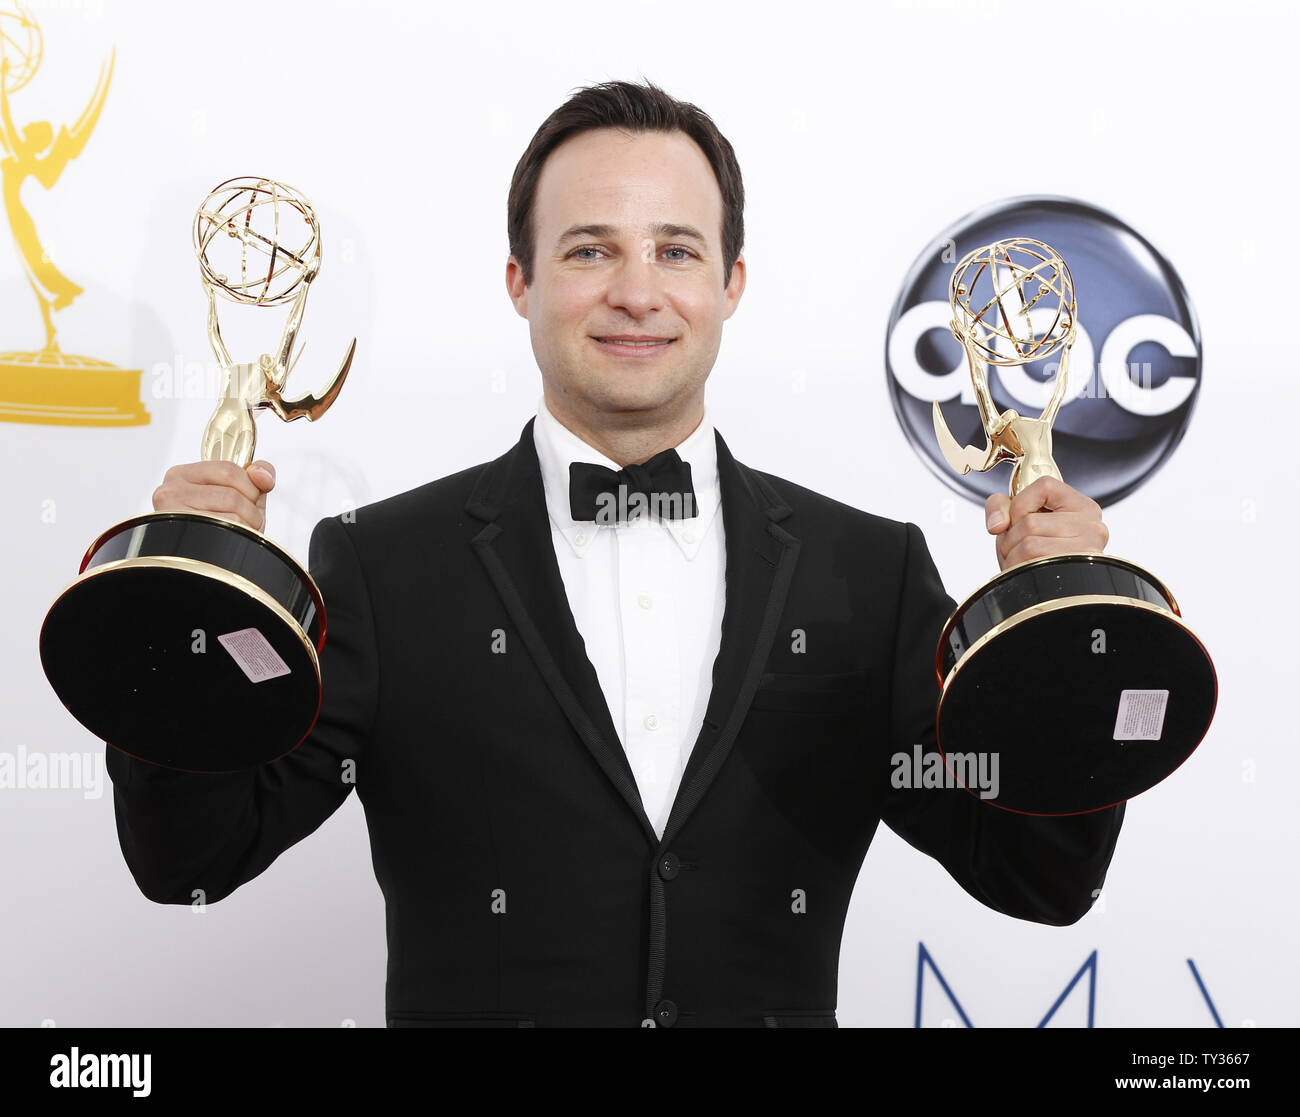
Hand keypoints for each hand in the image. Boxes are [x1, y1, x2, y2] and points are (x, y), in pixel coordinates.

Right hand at [152, 460, 275, 532]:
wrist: (209, 565)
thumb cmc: (223, 527)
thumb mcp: (241, 495)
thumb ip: (255, 476)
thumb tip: (263, 477)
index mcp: (184, 474)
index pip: (229, 470)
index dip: (250, 487)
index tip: (250, 498)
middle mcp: (172, 491)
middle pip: (232, 495)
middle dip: (250, 511)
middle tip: (244, 521)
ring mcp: (173, 514)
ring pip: (231, 516)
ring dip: (247, 527)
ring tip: (237, 532)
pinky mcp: (181, 537)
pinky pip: (226, 533)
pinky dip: (240, 538)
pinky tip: (230, 542)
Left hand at [985, 476, 1107, 571]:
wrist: (1049, 592)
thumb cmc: (1035, 551)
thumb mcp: (1019, 521)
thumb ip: (1000, 506)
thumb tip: (997, 524)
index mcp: (1082, 506)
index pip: (1044, 486)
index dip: (1018, 504)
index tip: (1017, 518)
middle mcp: (1092, 526)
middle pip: (1030, 522)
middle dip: (1010, 538)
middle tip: (1017, 548)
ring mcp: (1087, 552)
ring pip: (1030, 545)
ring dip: (1012, 556)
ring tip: (1021, 560)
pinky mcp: (1076, 575)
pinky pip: (1033, 567)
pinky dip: (1018, 570)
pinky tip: (1025, 572)